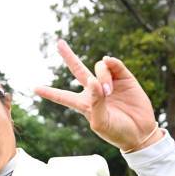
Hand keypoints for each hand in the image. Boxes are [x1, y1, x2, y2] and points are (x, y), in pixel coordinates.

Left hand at [35, 39, 162, 151]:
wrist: (140, 132)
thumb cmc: (117, 132)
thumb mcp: (100, 122)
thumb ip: (94, 102)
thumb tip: (92, 80)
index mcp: (83, 104)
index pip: (62, 96)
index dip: (49, 92)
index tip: (34, 88)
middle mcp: (94, 90)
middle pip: (77, 69)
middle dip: (68, 56)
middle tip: (59, 43)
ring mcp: (109, 82)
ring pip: (98, 67)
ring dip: (102, 76)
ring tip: (109, 91)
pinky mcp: (124, 78)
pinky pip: (114, 64)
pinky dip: (111, 63)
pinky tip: (111, 64)